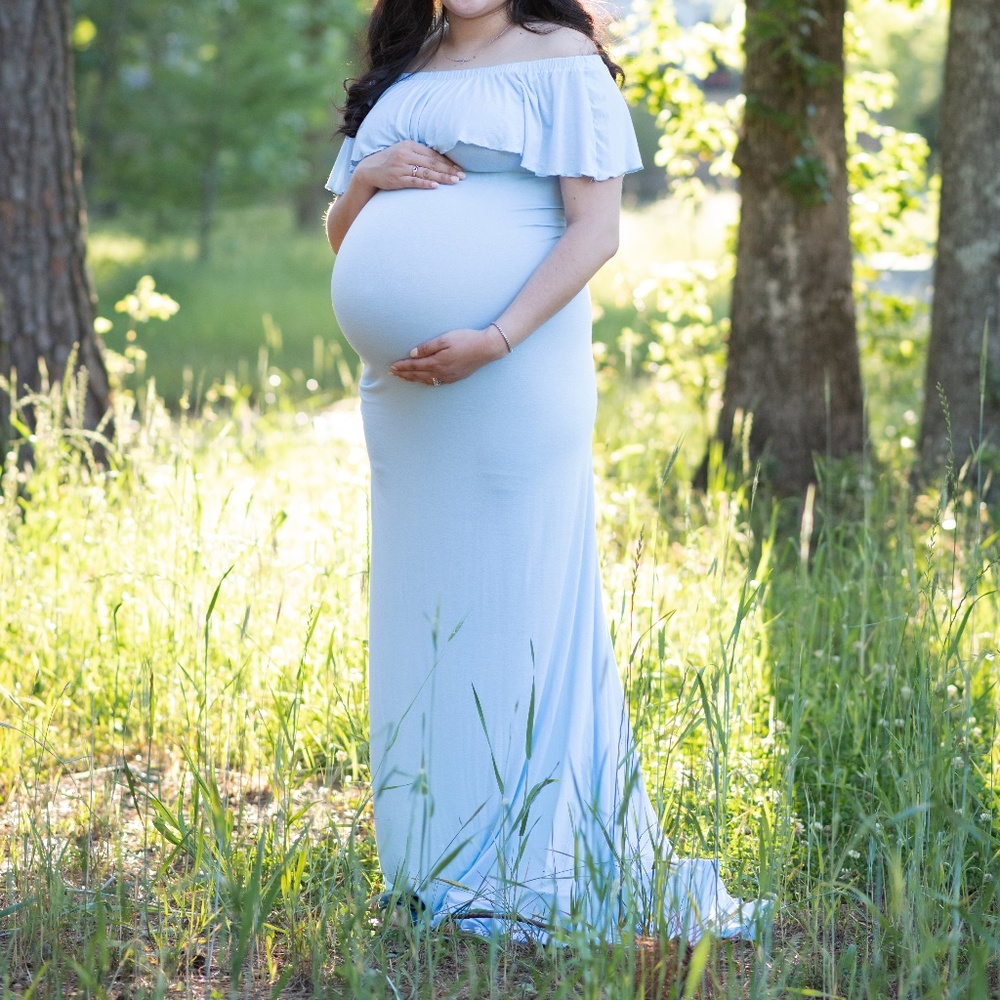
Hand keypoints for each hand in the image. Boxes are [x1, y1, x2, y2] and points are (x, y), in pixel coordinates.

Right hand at [355, 140, 464, 191]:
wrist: (368, 171)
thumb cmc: (389, 162)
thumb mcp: (403, 152)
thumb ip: (419, 155)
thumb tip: (439, 161)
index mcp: (409, 145)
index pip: (432, 154)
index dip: (447, 161)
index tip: (459, 168)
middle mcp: (405, 154)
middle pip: (432, 162)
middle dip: (449, 170)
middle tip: (462, 176)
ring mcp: (401, 167)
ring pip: (426, 172)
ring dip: (442, 177)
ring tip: (455, 181)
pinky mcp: (397, 179)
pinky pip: (414, 181)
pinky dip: (425, 183)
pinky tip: (436, 186)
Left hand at [389, 327, 509, 385]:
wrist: (487, 348)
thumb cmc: (466, 339)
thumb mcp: (445, 338)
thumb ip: (427, 347)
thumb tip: (412, 354)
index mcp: (437, 362)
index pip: (414, 366)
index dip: (402, 367)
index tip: (391, 367)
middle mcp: (441, 373)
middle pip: (418, 375)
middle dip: (404, 374)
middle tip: (392, 374)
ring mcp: (448, 377)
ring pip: (426, 380)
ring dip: (413, 379)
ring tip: (403, 378)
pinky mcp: (454, 378)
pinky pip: (436, 383)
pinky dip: (425, 382)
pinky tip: (422, 380)